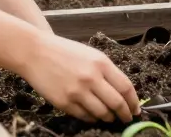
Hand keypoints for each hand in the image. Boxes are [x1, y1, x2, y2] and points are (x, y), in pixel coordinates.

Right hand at [22, 32, 139, 122]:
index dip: (134, 101)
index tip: (136, 109)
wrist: (34, 52)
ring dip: (109, 117)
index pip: (126, 87)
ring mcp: (77, 92)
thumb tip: (122, 92)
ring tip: (110, 117)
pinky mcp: (64, 103)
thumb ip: (107, 71)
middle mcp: (91, 78)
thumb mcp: (91, 55)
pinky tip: (94, 116)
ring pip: (102, 113)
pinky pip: (84, 116)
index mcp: (101, 63)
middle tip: (127, 118)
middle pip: (117, 103)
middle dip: (125, 114)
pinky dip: (92, 118)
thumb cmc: (64, 52)